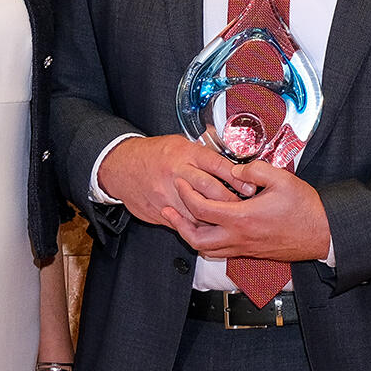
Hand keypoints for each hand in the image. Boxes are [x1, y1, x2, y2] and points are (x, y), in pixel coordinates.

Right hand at [99, 136, 249, 229]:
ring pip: (198, 211)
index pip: (216, 166)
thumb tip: (231, 154)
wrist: (120, 166)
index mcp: (184, 154)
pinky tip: (208, 227)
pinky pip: (182, 223)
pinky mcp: (159, 211)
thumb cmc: (154, 154)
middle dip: (231, 201)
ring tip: (229, 219)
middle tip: (244, 206)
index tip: (250, 186)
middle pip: (210, 190)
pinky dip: (197, 226)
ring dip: (216, 217)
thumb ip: (204, 152)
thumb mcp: (179, 143)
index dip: (236, 178)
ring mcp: (167, 194)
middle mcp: (177, 173)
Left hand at [168, 161, 331, 261]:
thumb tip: (234, 171)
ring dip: (190, 235)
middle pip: (195, 237)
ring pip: (206, 249)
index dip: (186, 193)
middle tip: (169, 208)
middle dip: (177, 222)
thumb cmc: (305, 208)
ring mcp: (243, 247)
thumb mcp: (281, 178)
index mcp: (242, 217)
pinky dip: (206, 242)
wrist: (322, 234)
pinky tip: (207, 229)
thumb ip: (253, 170)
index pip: (201, 208)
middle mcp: (238, 237)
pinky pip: (220, 251)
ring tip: (181, 221)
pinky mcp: (250, 252)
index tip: (181, 181)